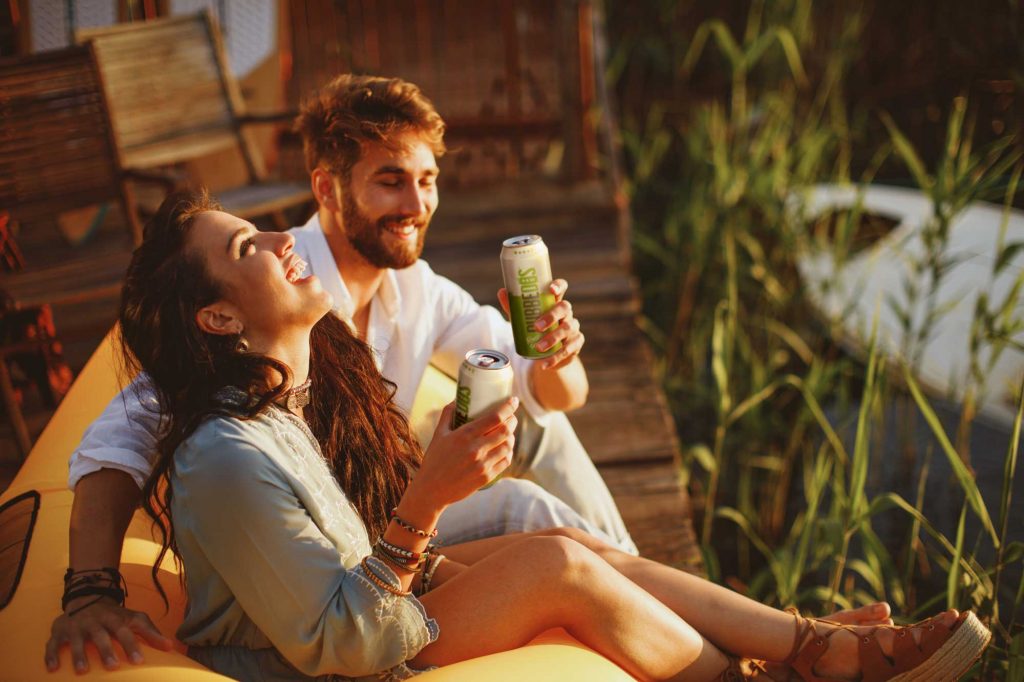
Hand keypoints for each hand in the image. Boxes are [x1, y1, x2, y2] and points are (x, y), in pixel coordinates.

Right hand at [44, 598, 173, 672]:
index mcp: (114, 618)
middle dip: (106, 650)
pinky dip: (51, 655)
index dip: (132, 645)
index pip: (125, 630)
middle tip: (113, 667)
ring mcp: (76, 625)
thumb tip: (171, 647)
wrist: (87, 597)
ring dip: (79, 654)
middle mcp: (95, 621)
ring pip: (76, 640)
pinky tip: (53, 668)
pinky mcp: (59, 631)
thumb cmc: (115, 616)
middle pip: (101, 635)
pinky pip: (52, 643)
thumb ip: (150, 632)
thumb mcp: (133, 619)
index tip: (139, 661)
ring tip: (83, 671)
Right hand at [411, 397, 518, 506]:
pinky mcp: (486, 477)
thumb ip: (448, 414)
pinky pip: (505, 461)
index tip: (514, 400)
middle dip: (513, 420)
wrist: (431, 490)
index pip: (495, 417)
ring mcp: (482, 464)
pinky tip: (505, 449)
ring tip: (508, 433)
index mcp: (464, 435)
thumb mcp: (438, 434)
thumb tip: (457, 399)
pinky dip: (508, 453)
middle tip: (512, 417)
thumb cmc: (434, 460)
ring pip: (508, 446)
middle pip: (506, 430)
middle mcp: (476, 449)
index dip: (508, 407)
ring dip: (511, 437)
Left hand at [498, 279, 583, 369]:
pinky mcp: (576, 343)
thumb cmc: (534, 330)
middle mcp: (566, 312)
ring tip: (538, 348)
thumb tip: (501, 292)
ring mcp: (573, 327)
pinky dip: (556, 358)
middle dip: (551, 316)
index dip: (559, 285)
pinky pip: (569, 349)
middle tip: (536, 327)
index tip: (551, 289)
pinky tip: (545, 364)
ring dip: (552, 339)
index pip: (561, 287)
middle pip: (565, 308)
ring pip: (567, 329)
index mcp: (554, 302)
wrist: (546, 354)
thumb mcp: (523, 319)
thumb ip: (514, 307)